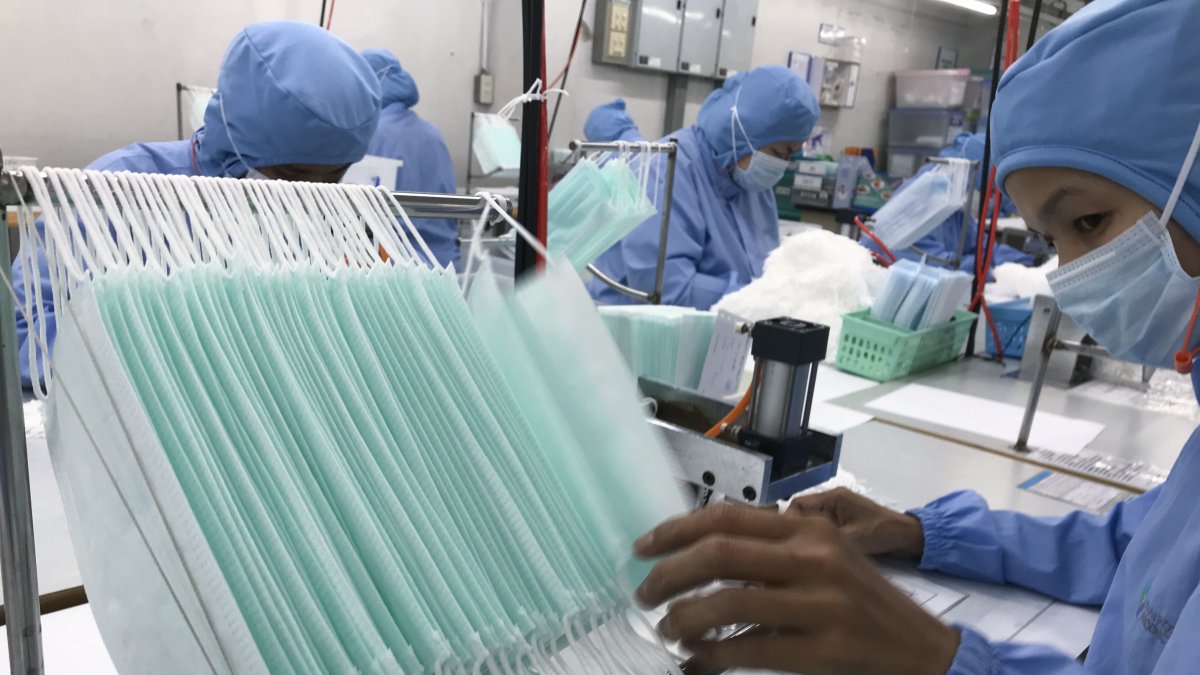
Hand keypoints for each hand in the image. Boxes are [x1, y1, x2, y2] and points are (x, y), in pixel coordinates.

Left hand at [634, 504, 959, 674]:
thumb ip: (772, 550)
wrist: (921, 649)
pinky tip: (697, 661)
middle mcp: (814, 557)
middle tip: (644, 593)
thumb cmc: (862, 603)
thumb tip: (697, 554)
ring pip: (729, 602)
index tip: (643, 547)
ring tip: (668, 629)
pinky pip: (750, 649)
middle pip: (719, 553)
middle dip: (669, 574)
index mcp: (808, 529)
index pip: (727, 517)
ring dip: (685, 618)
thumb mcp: (825, 558)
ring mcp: (822, 603)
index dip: (675, 530)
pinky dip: (713, 656)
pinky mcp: (825, 648)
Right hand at [787, 487, 925, 558]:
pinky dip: (818, 541)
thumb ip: (827, 539)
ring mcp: (837, 511)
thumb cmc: (884, 532)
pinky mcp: (842, 522)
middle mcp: (832, 500)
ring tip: (807, 555)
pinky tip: (820, 555)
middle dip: (796, 531)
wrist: (909, 537)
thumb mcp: (855, 538)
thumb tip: (801, 549)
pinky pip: (821, 529)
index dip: (789, 522)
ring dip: (808, 537)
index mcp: (833, 497)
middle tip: (797, 552)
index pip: (796, 505)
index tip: (790, 543)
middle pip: (800, 513)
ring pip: (810, 523)